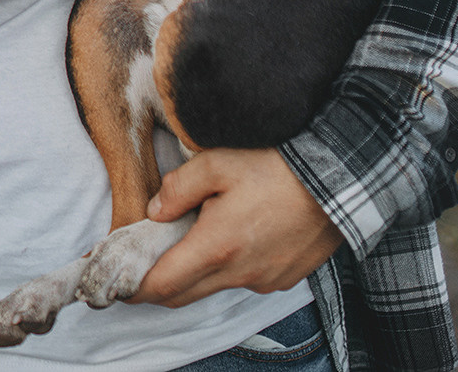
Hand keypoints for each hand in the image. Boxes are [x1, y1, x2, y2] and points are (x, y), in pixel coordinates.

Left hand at [128, 148, 343, 306]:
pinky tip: (231, 240)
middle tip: (140, 269)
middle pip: (184, 295)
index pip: (163, 284)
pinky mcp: (283, 278)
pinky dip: (227, 269)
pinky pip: (244, 281)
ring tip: (188, 243)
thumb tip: (155, 211)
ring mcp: (264, 279)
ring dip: (194, 275)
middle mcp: (240, 273)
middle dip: (157, 287)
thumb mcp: (217, 163)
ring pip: (214, 288)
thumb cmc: (277, 166)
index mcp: (217, 247)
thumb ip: (178, 188)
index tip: (118, 283)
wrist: (339, 178)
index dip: (136, 287)